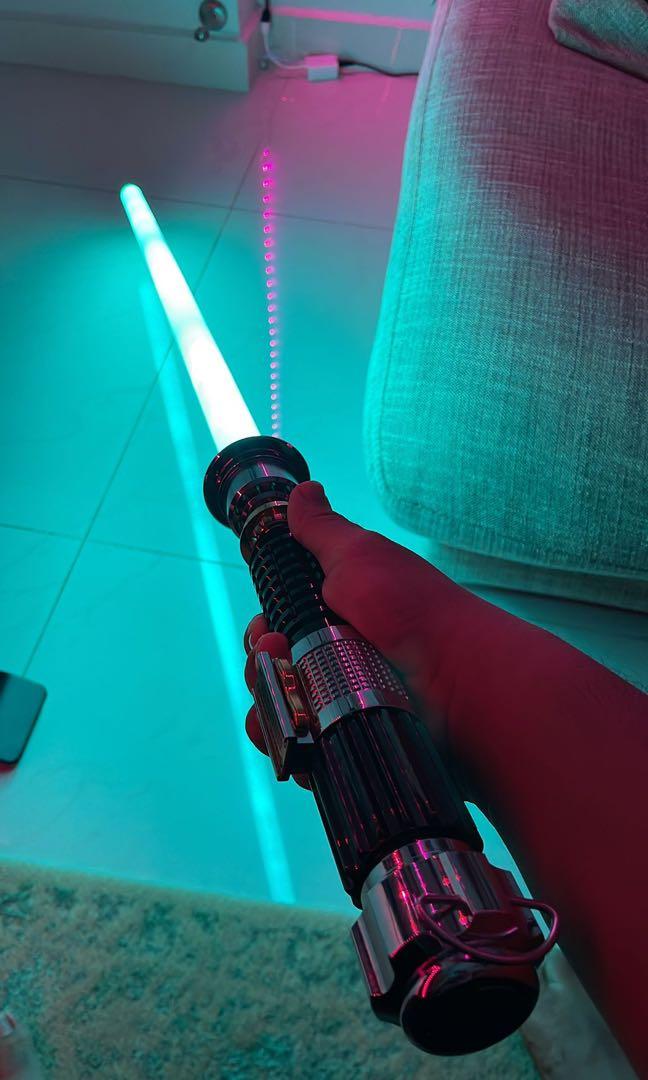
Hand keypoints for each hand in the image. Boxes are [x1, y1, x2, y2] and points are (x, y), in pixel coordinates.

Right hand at [243, 481, 482, 795]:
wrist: (464, 684)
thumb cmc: (413, 612)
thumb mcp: (361, 557)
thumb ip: (323, 530)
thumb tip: (303, 490)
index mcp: (340, 616)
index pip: (280, 627)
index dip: (264, 629)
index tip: (267, 630)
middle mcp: (340, 660)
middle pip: (274, 670)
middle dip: (262, 664)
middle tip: (276, 657)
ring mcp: (346, 705)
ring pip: (281, 711)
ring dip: (269, 703)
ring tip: (291, 697)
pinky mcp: (352, 743)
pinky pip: (302, 751)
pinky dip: (289, 744)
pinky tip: (295, 737)